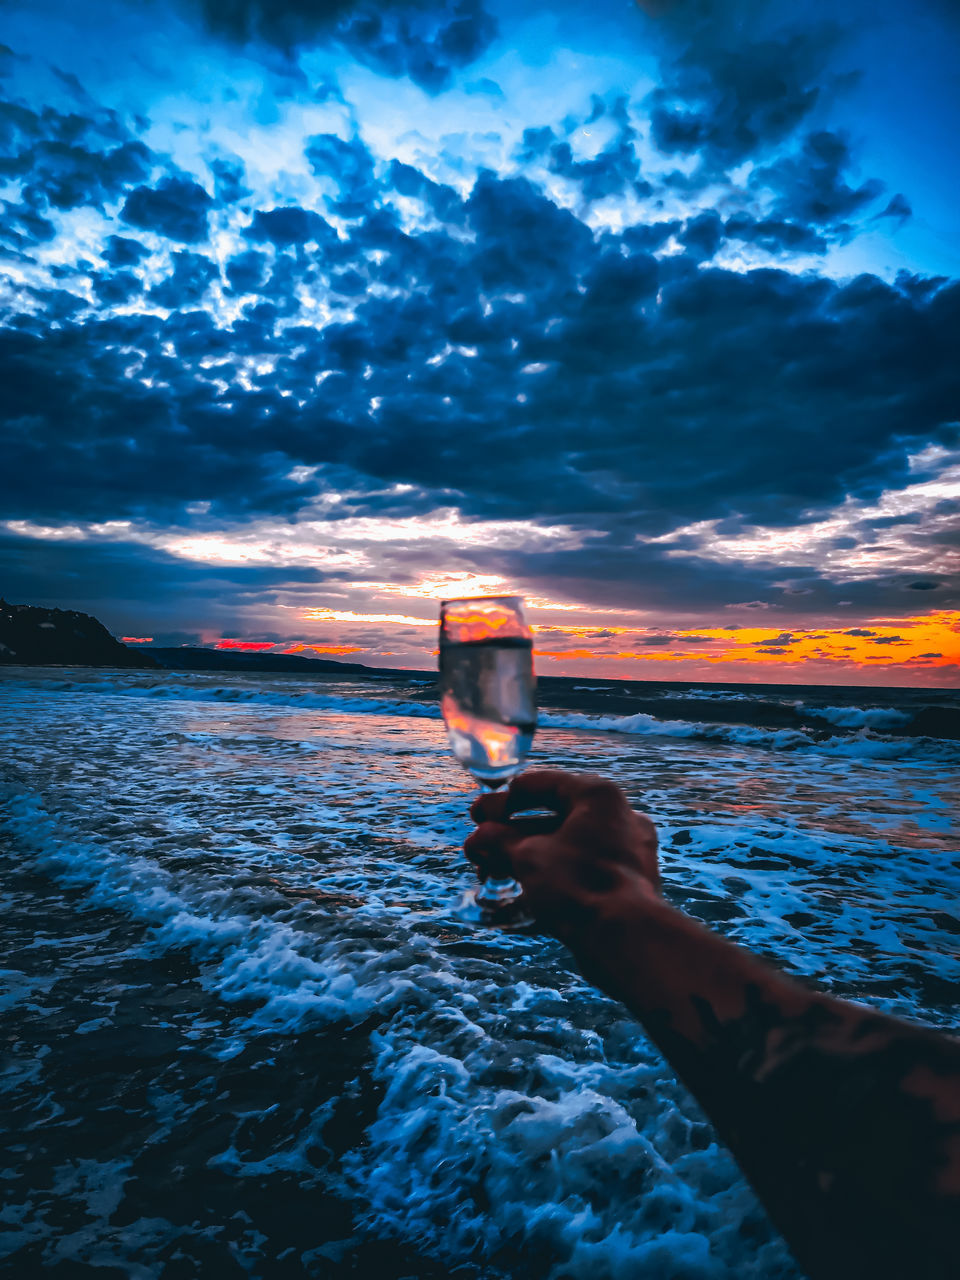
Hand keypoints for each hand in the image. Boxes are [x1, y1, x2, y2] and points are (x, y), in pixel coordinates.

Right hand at [464, 770, 658, 940]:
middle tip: (478, 840)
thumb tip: (480, 837)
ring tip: (484, 869)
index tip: (481, 812)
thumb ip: (500, 841)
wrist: (624, 938)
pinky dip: (546, 875)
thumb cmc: (578, 884)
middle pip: (552, 818)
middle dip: (508, 833)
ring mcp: (624, 853)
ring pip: (564, 848)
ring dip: (522, 856)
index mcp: (599, 797)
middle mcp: (618, 818)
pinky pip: (578, 870)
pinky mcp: (623, 885)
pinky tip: (511, 891)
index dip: (506, 799)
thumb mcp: (528, 857)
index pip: (544, 784)